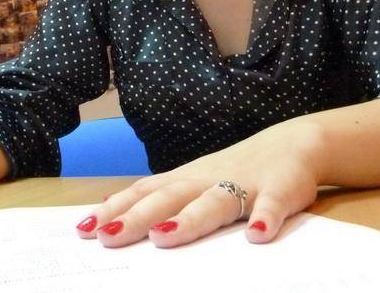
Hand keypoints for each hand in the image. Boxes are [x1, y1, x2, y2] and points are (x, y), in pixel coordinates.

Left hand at [74, 119, 324, 246]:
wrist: (295, 143)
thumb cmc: (237, 168)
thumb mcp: (194, 179)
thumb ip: (158, 194)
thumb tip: (109, 209)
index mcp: (187, 179)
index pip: (144, 193)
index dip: (115, 209)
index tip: (84, 228)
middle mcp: (208, 179)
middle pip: (170, 198)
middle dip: (138, 217)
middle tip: (109, 235)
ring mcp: (245, 184)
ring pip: (214, 201)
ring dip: (190, 219)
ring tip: (165, 236)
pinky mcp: (281, 190)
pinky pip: (275, 204)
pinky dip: (267, 218)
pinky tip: (258, 235)